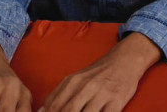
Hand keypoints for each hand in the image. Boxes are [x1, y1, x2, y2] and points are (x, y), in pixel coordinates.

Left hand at [40, 33, 160, 111]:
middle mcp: (86, 87)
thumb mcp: (76, 79)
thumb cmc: (98, 73)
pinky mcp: (116, 101)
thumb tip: (41, 111)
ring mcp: (102, 94)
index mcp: (73, 82)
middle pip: (68, 111)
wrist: (125, 60)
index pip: (55, 107)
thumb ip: (58, 95)